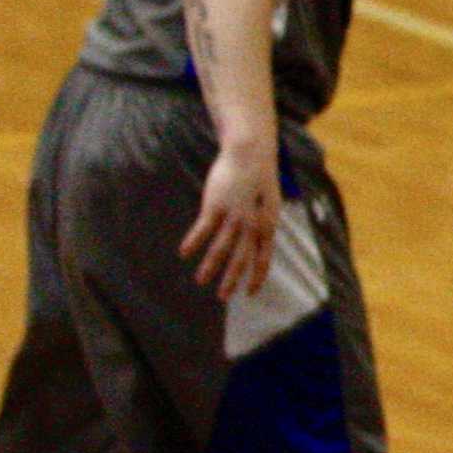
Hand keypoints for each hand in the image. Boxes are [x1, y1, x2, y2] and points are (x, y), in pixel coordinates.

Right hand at [180, 143, 281, 299]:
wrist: (250, 154)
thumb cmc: (258, 179)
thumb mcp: (268, 204)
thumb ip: (262, 223)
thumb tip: (258, 239)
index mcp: (267, 226)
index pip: (263, 258)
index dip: (257, 276)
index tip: (250, 293)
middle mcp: (252, 225)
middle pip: (241, 258)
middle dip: (231, 280)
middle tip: (223, 297)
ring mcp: (234, 216)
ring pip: (221, 248)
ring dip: (210, 266)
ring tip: (201, 281)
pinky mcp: (216, 205)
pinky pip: (204, 229)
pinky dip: (194, 241)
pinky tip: (184, 253)